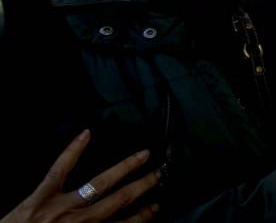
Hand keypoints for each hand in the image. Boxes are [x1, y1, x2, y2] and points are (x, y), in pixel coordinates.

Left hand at [2, 130, 157, 222]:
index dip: (143, 216)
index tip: (155, 206)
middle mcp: (80, 220)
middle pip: (120, 199)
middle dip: (143, 186)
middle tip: (160, 173)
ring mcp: (61, 205)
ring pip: (100, 183)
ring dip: (125, 168)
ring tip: (143, 156)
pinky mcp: (41, 195)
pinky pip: (60, 169)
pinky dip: (73, 150)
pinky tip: (87, 134)